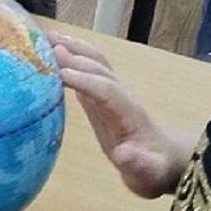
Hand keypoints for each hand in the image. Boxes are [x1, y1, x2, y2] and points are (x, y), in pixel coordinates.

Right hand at [51, 32, 194, 198]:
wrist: (164, 161)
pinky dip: (72, 59)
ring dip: (74, 48)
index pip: (106, 90)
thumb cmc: (155, 168)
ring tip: (47, 36)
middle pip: (99, 69)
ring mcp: (112, 94)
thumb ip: (138, 164)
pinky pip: (88, 73)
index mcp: (129, 112)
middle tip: (46, 44)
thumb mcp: (149, 174)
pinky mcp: (103, 98)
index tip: (60, 73)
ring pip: (95, 64)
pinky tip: (54, 55)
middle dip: (75, 56)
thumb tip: (123, 154)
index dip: (85, 80)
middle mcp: (121, 96)